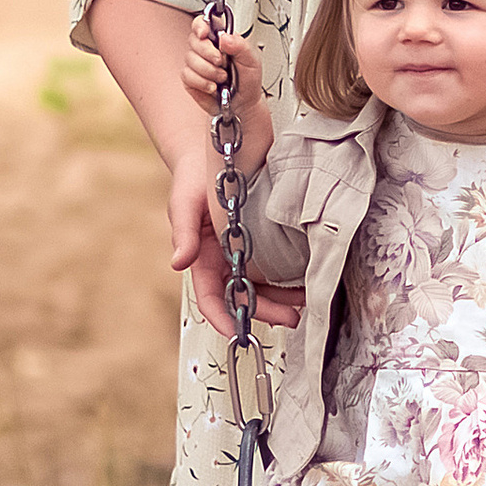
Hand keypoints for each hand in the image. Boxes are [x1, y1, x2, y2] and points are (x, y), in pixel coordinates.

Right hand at [166, 126, 299, 336]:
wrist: (213, 152)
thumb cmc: (192, 179)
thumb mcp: (184, 203)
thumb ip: (183, 233)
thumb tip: (177, 263)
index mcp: (203, 260)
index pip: (211, 300)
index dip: (223, 319)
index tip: (240, 333)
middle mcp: (224, 262)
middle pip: (243, 298)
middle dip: (266, 311)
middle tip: (292, 317)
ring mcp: (244, 254)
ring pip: (263, 286)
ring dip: (283, 298)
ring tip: (308, 300)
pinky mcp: (262, 241)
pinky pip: (277, 265)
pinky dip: (291, 275)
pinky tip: (308, 276)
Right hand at [179, 11, 273, 175]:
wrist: (244, 105)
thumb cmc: (248, 82)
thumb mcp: (252, 61)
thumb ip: (240, 45)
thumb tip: (224, 37)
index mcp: (220, 40)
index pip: (202, 23)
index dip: (200, 26)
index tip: (204, 34)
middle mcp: (206, 50)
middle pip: (193, 40)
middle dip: (208, 53)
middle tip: (222, 62)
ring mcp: (197, 64)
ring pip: (190, 59)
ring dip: (209, 71)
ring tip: (222, 78)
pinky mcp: (190, 80)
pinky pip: (187, 76)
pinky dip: (202, 83)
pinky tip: (213, 87)